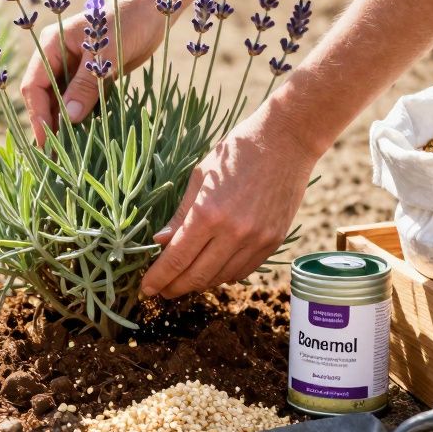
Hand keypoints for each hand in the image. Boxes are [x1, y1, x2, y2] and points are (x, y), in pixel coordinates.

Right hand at [19, 0, 165, 145]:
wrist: (151, 9)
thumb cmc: (126, 21)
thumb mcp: (105, 54)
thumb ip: (86, 85)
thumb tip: (69, 119)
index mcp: (51, 46)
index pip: (34, 86)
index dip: (38, 115)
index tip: (45, 141)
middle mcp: (57, 58)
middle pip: (44, 97)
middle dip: (48, 125)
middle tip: (53, 156)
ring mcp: (73, 68)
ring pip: (61, 102)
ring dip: (64, 126)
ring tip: (67, 154)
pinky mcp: (90, 77)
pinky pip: (79, 102)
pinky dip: (81, 119)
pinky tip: (84, 139)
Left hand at [140, 110, 317, 298]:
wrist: (286, 141)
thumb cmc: (237, 152)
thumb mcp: (200, 177)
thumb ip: (181, 215)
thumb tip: (160, 243)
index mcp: (208, 214)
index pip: (176, 260)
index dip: (158, 278)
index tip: (146, 289)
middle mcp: (233, 233)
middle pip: (196, 276)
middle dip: (174, 287)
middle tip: (162, 290)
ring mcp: (256, 240)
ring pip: (220, 278)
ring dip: (199, 283)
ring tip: (184, 280)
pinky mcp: (274, 242)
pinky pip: (244, 270)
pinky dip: (224, 275)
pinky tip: (213, 270)